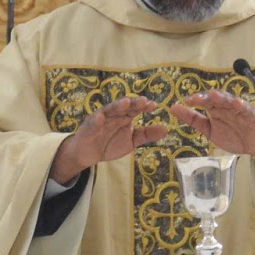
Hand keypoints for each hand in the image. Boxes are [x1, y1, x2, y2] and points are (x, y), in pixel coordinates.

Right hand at [49, 96, 164, 183]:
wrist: (89, 154)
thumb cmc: (110, 143)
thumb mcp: (132, 141)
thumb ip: (146, 135)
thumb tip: (166, 129)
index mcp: (124, 116)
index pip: (135, 109)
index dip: (144, 106)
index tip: (154, 105)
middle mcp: (113, 115)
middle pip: (123, 106)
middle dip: (133, 103)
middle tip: (143, 100)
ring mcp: (100, 120)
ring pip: (109, 110)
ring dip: (116, 106)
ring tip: (125, 102)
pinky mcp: (88, 128)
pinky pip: (92, 123)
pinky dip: (96, 120)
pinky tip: (100, 118)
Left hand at [172, 89, 254, 159]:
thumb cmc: (234, 136)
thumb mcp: (210, 130)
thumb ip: (193, 119)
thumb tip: (173, 107)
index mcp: (215, 109)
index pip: (204, 101)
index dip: (196, 100)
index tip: (185, 102)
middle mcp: (226, 106)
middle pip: (216, 98)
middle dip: (206, 98)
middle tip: (196, 99)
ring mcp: (239, 109)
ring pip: (230, 100)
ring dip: (222, 97)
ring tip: (214, 95)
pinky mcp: (252, 114)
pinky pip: (246, 109)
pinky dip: (242, 106)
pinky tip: (237, 104)